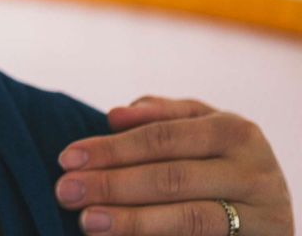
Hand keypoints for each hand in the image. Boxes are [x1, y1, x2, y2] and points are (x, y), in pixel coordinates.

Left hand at [55, 96, 292, 234]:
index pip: (161, 138)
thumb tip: (114, 115)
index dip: (112, 149)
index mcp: (234, 131)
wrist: (270, 208)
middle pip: (171, 178)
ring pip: (189, 218)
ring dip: (132, 221)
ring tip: (87, 222)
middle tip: (66, 192)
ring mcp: (261, 216)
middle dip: (111, 185)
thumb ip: (160, 117)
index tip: (67, 159)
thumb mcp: (200, 130)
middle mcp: (253, 172)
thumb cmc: (220, 161)